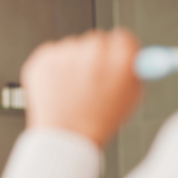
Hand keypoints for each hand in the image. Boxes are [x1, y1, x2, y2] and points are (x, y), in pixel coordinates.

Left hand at [21, 29, 141, 146]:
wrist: (65, 139)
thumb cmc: (98, 122)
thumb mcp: (130, 98)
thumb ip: (133, 71)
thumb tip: (132, 53)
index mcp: (120, 59)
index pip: (123, 38)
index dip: (118, 51)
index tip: (114, 59)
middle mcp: (94, 51)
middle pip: (98, 40)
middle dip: (95, 57)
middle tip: (91, 81)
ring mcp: (67, 54)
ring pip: (73, 48)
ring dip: (74, 64)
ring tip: (73, 92)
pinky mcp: (44, 59)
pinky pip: (53, 56)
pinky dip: (55, 70)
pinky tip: (59, 90)